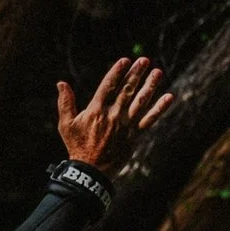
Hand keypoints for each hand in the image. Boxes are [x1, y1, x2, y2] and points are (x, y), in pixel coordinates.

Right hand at [56, 56, 173, 173]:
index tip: (125, 60)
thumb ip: (65, 103)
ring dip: (150, 85)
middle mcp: (113, 115)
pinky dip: (160, 108)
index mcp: (96, 110)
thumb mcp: (66, 124)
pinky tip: (169, 97)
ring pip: (141, 101)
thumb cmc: (77, 145)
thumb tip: (61, 83)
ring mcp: (126, 125)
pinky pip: (150, 119)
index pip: (108, 86)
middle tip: (144, 60)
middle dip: (136, 74)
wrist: (92, 170)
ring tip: (158, 72)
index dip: (117, 72)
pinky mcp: (135, 135)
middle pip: (127, 90)